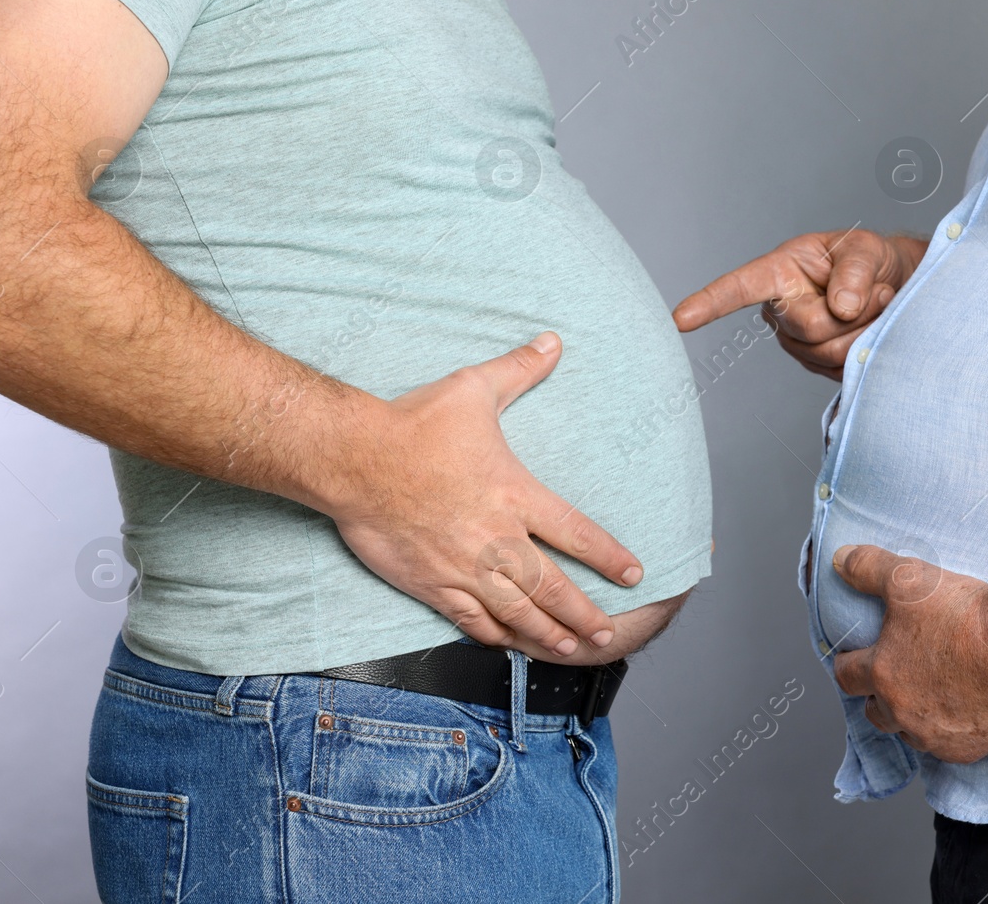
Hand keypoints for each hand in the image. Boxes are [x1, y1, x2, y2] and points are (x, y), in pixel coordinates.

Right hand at [329, 332, 643, 659]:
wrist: (353, 459)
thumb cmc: (412, 424)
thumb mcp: (473, 388)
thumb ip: (519, 369)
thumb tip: (552, 342)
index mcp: (515, 494)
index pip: (576, 533)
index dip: (609, 556)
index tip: (633, 573)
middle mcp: (497, 539)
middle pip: (553, 587)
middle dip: (584, 613)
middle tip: (606, 631)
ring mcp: (464, 568)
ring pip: (517, 612)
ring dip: (547, 633)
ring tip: (570, 646)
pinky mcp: (431, 584)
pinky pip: (470, 620)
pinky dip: (494, 635)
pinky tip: (508, 644)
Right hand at [672, 230, 927, 379]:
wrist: (894, 286)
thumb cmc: (871, 260)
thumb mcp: (867, 251)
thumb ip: (854, 273)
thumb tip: (840, 308)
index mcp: (780, 272)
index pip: (738, 289)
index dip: (708, 303)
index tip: (679, 319)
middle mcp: (780, 309)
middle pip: (809, 328)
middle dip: (851, 314)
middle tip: (876, 292)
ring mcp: (797, 340)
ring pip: (828, 353)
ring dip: (865, 330)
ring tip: (876, 304)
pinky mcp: (815, 363)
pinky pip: (841, 369)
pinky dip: (867, 349)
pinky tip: (871, 329)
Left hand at [831, 544, 987, 762]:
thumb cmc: (965, 614)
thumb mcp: (908, 577)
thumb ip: (867, 566)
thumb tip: (838, 558)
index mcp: (882, 673)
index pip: (846, 675)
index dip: (848, 664)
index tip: (853, 659)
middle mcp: (902, 711)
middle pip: (874, 712)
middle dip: (877, 696)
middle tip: (892, 680)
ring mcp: (935, 735)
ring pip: (910, 733)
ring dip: (911, 718)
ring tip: (926, 697)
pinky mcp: (968, 749)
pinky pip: (948, 748)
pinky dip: (949, 733)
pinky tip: (961, 714)